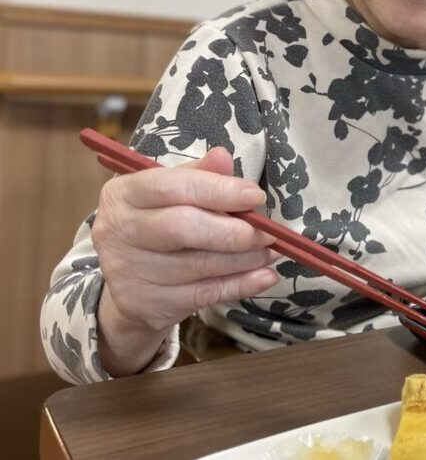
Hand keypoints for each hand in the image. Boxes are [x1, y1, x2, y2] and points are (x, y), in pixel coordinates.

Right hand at [92, 148, 278, 375]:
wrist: (127, 287)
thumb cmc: (157, 226)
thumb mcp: (171, 194)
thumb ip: (199, 175)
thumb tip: (223, 157)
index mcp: (124, 193)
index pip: (172, 187)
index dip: (218, 190)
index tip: (255, 196)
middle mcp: (119, 230)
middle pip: (182, 227)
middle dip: (234, 231)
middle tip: (268, 233)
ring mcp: (129, 271)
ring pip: (198, 265)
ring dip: (245, 259)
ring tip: (271, 251)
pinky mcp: (146, 304)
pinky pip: (203, 294)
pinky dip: (240, 285)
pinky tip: (265, 276)